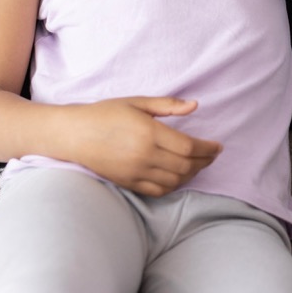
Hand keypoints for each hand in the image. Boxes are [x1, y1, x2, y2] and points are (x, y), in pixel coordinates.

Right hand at [58, 97, 221, 196]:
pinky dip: (174, 185)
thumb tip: (195, 106)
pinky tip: (180, 176)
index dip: (207, 148)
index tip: (218, 146)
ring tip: (199, 164)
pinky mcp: (128, 183)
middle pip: (185, 166)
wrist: (74, 135)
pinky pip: (158, 190)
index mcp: (148, 132)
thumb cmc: (105, 113)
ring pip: (174, 181)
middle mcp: (144, 155)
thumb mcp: (136, 102)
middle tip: (213, 155)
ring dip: (192, 174)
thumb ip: (167, 105)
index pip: (188, 147)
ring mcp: (135, 172)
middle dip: (204, 162)